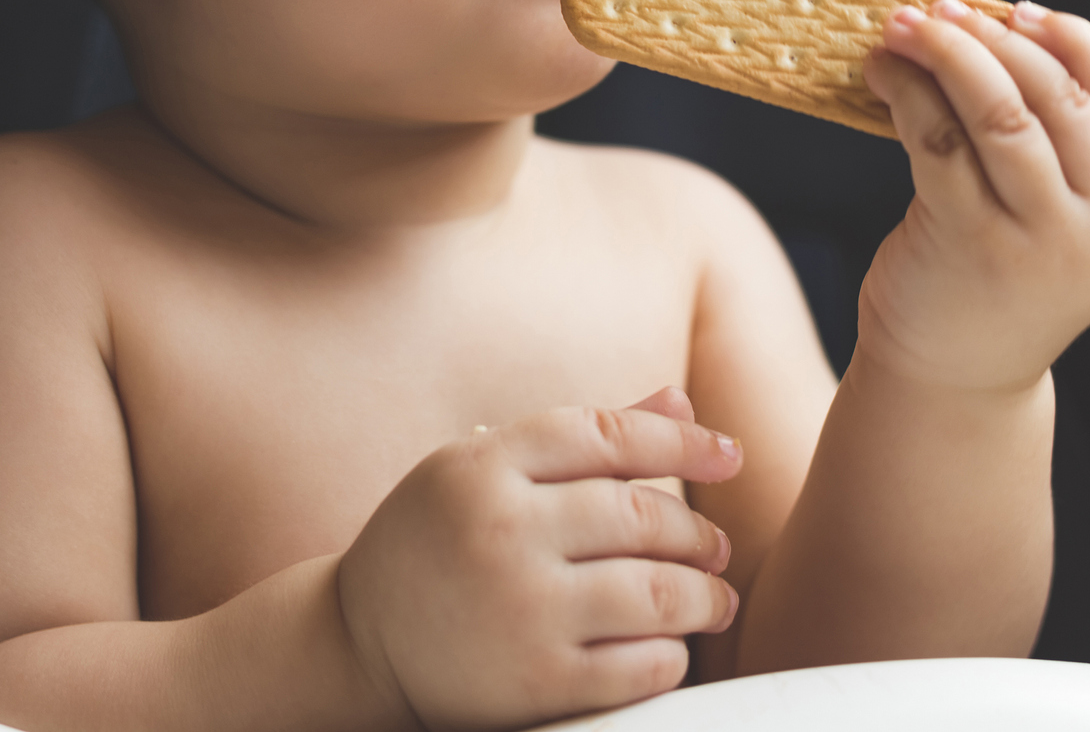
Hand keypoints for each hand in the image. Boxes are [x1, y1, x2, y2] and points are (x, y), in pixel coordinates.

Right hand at [337, 388, 742, 730]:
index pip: (610, 436)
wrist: (359, 643)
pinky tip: (673, 648)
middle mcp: (501, 529)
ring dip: (705, 598)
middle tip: (720, 548)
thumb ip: (585, 439)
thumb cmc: (442, 540)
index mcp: (484, 463)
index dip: (683, 444)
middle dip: (698, 533)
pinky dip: (672, 655)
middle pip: (641, 516)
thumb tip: (684, 406)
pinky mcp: (533, 683)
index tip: (730, 456)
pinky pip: (639, 665)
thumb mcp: (490, 470)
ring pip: (656, 592)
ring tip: (718, 601)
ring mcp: (518, 608)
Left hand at [858, 0, 1089, 394]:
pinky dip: (908, 95)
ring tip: (903, 27)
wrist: (953, 385)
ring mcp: (1037, 238)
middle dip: (995, 39)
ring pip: (1001, 112)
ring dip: (949, 54)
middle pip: (1057, 96)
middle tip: (941, 9)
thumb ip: (1052, 153)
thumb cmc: (990, 284)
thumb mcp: (1049, 223)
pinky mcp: (968, 244)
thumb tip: (994, 34)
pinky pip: (938, 142)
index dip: (1066, 41)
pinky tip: (882, 76)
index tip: (1015, 12)